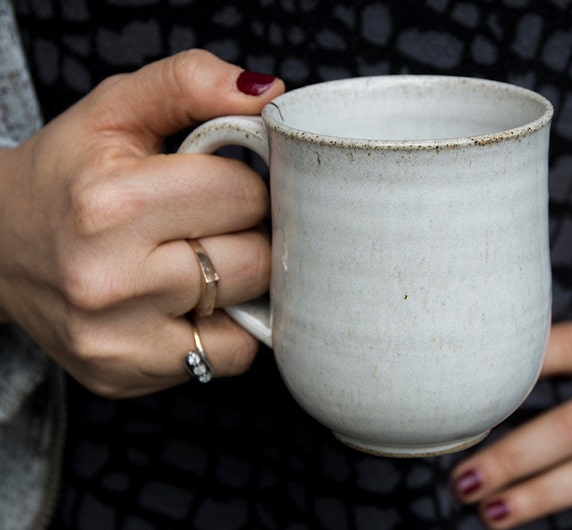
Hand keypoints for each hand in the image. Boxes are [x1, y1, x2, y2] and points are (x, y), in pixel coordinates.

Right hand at [0, 50, 283, 396]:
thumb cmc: (68, 173)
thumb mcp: (115, 109)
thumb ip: (189, 83)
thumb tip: (270, 93)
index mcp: (113, 203)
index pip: (246, 195)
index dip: (246, 183)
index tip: (218, 184)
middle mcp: (111, 280)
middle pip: (257, 259)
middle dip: (248, 234)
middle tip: (211, 223)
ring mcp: (117, 339)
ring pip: (251, 315)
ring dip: (243, 283)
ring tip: (201, 259)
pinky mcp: (124, 375)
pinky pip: (228, 359)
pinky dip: (227, 330)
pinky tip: (190, 303)